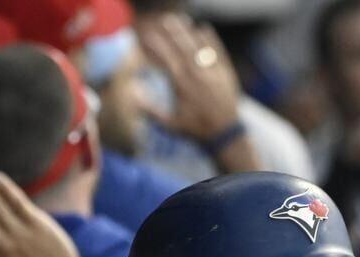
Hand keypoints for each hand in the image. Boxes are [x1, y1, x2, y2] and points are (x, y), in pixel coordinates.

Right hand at [139, 14, 241, 141]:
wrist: (225, 135)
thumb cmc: (195, 130)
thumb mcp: (169, 124)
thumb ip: (150, 110)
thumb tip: (133, 96)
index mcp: (182, 85)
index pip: (167, 60)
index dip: (157, 47)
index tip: (148, 37)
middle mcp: (197, 75)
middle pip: (183, 47)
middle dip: (173, 32)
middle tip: (165, 19)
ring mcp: (212, 72)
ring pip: (199, 47)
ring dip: (189, 32)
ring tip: (182, 20)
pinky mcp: (226, 73)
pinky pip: (217, 52)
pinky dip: (211, 40)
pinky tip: (204, 29)